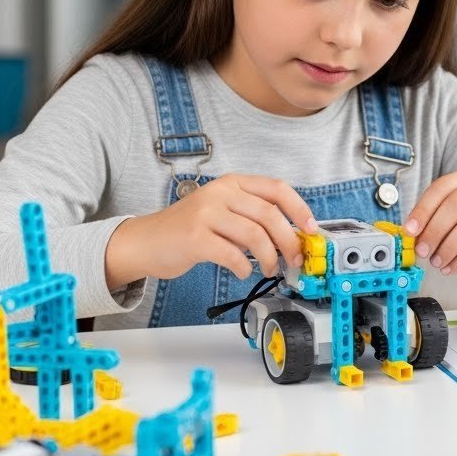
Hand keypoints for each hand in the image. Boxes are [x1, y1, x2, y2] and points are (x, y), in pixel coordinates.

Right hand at [105, 174, 318, 289]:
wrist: (146, 240)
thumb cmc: (189, 229)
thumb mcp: (222, 210)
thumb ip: (251, 216)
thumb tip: (291, 236)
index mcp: (232, 183)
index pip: (276, 188)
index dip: (299, 209)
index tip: (310, 230)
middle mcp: (220, 192)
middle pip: (270, 214)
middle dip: (289, 241)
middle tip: (294, 259)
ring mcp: (206, 213)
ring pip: (255, 235)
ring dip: (269, 258)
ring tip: (270, 270)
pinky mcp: (195, 237)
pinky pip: (233, 255)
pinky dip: (244, 268)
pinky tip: (242, 272)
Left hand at [404, 170, 456, 281]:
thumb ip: (436, 221)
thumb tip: (411, 235)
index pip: (440, 188)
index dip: (422, 210)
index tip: (409, 231)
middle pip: (455, 205)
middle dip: (434, 231)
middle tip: (422, 252)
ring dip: (448, 247)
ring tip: (437, 262)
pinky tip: (452, 267)